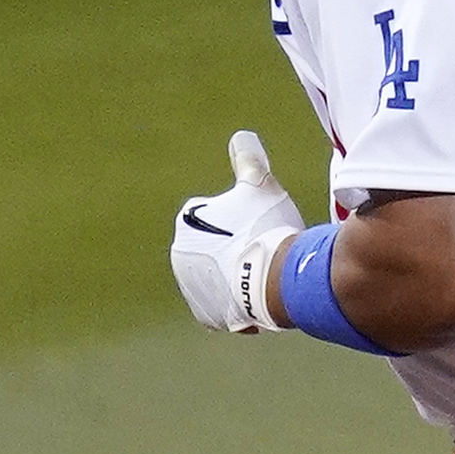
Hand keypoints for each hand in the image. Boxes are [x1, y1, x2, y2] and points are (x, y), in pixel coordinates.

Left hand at [169, 131, 303, 331]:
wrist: (274, 280)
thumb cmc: (266, 228)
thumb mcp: (259, 185)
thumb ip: (247, 160)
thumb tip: (241, 137)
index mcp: (186, 222)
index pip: (214, 214)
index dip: (240, 219)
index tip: (257, 226)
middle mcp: (180, 257)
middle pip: (217, 248)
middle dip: (238, 249)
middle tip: (265, 249)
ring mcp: (192, 289)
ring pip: (221, 278)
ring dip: (239, 277)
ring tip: (265, 275)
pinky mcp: (207, 316)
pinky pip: (225, 307)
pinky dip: (240, 304)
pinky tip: (260, 297)